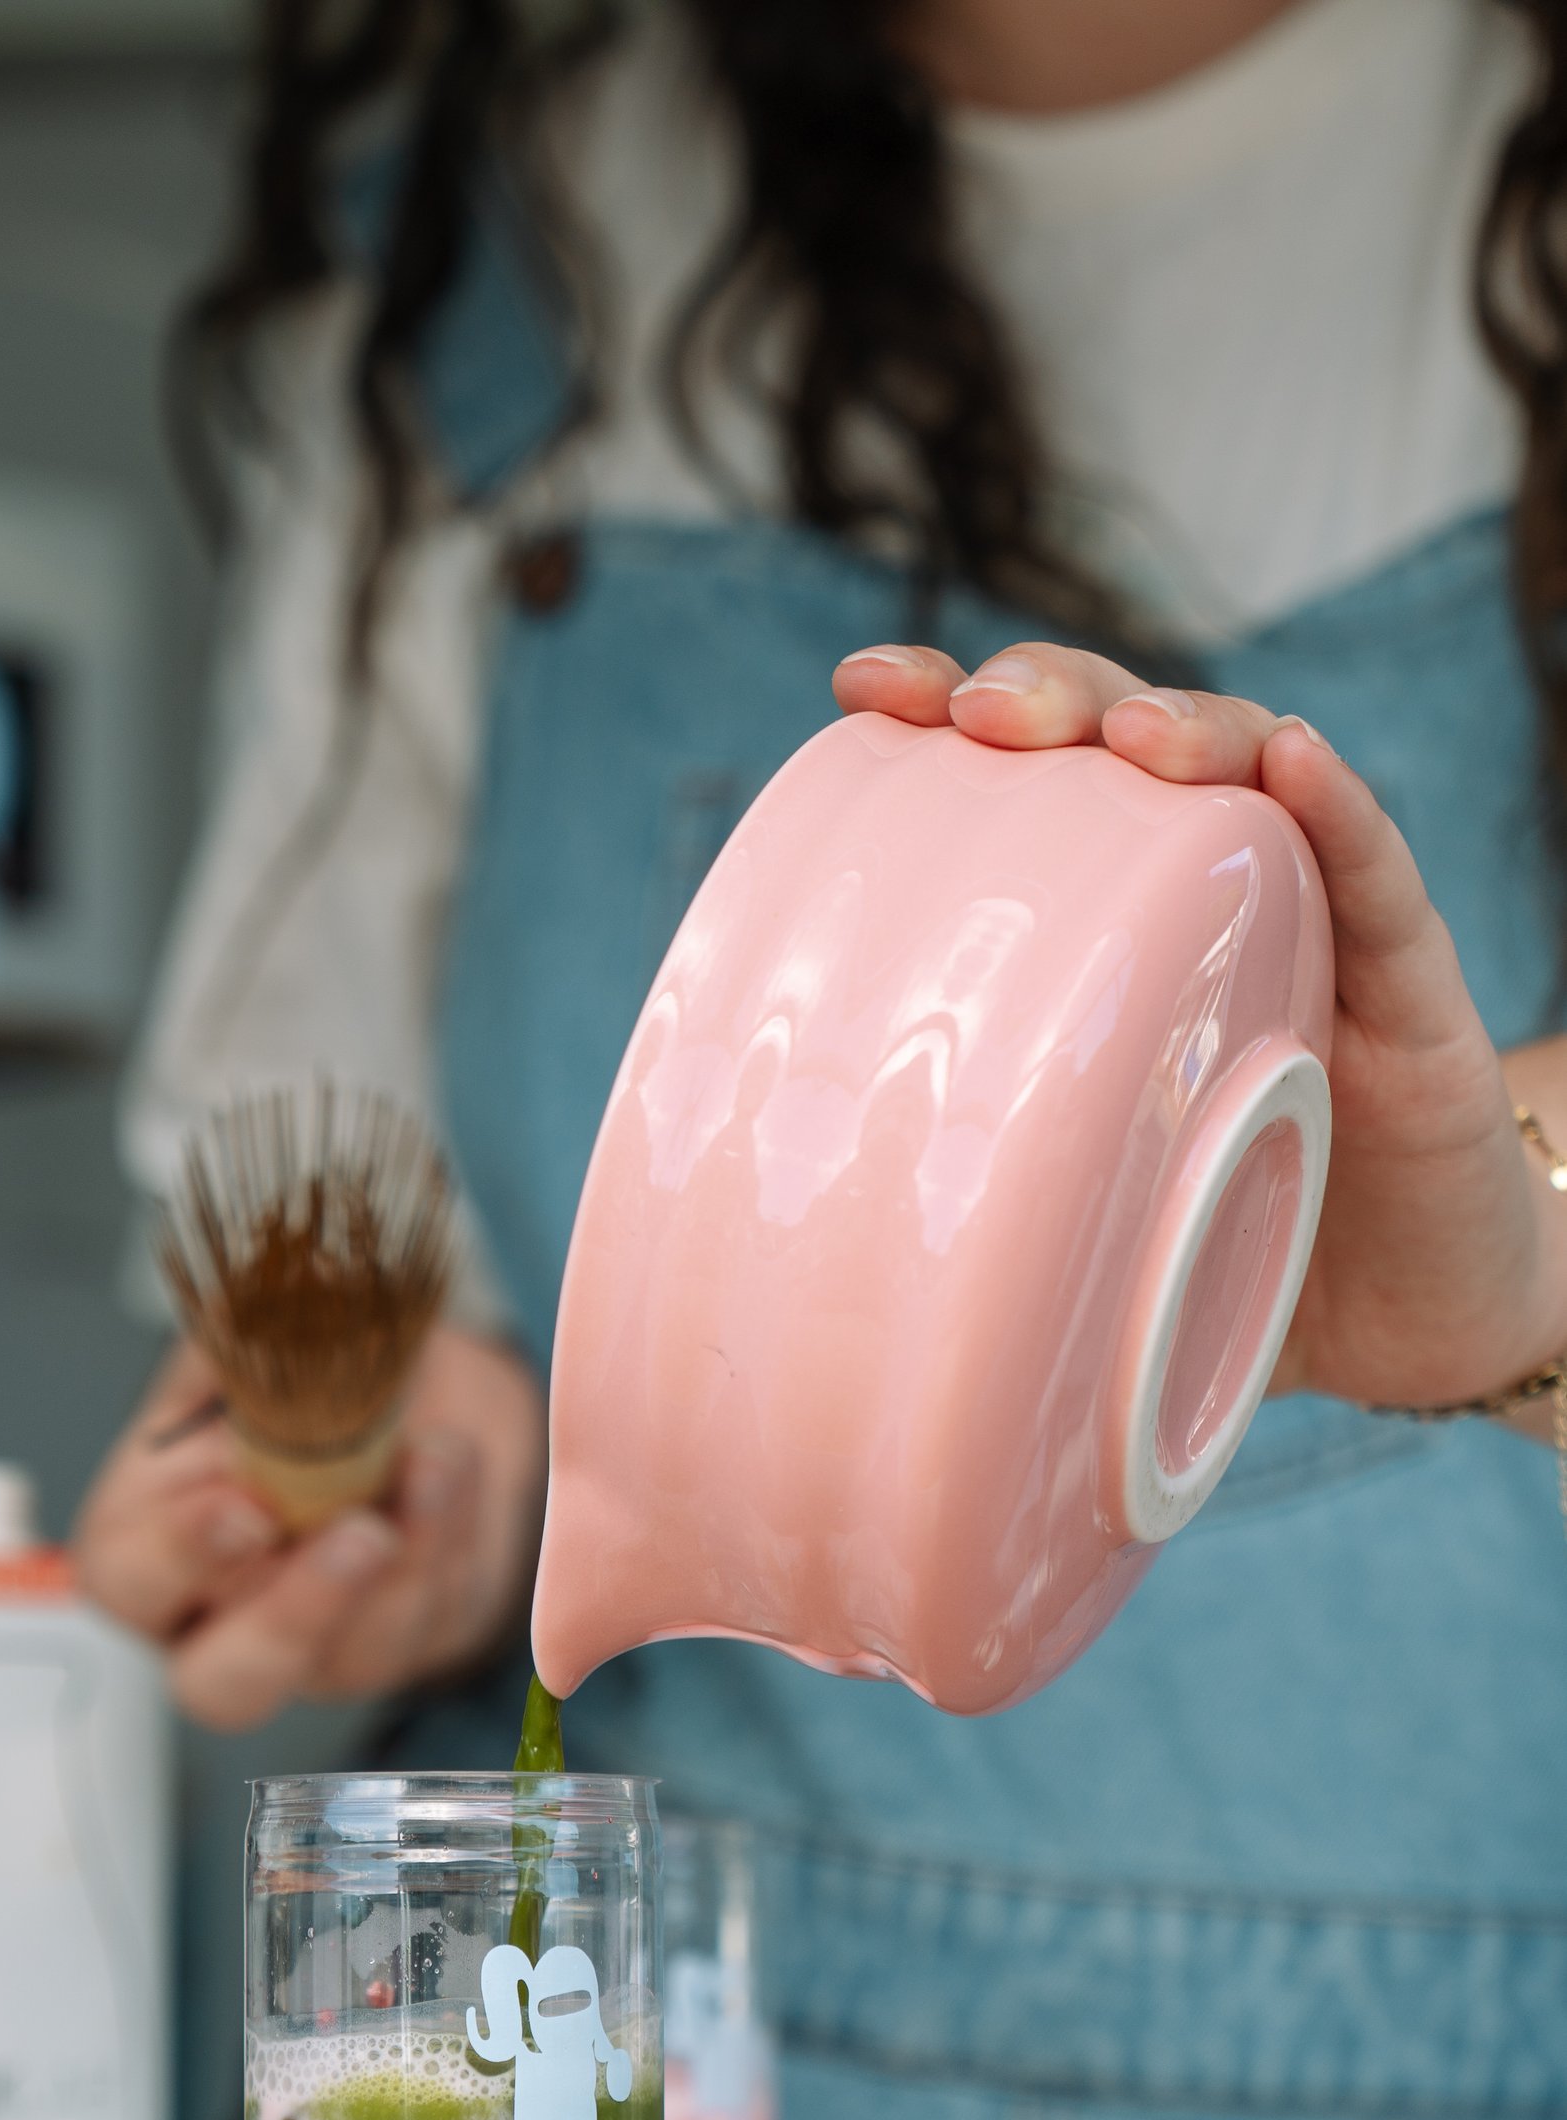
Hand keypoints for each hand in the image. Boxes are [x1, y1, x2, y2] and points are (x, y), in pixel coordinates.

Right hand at [73, 1320, 546, 1732]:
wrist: (409, 1380)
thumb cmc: (299, 1372)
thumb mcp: (253, 1337)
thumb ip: (234, 1347)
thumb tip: (242, 1336)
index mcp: (147, 1549)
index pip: (130, 1585)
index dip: (179, 1559)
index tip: (243, 1509)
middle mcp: (223, 1622)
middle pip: (225, 1685)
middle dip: (292, 1618)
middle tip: (358, 1537)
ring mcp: (323, 1648)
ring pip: (353, 1660)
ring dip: (405, 1565)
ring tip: (434, 1463)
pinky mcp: (413, 1640)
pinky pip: (433, 1620)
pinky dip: (451, 1540)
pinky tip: (453, 1469)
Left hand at [833, 640, 1566, 1413]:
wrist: (1410, 1322)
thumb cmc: (1229, 1254)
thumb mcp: (1073, 1230)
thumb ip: (976, 1232)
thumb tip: (810, 1317)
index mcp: (1110, 939)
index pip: (1032, 786)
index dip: (950, 716)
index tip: (865, 691)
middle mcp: (1210, 902)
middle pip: (1126, 745)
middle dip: (1051, 695)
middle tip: (978, 715)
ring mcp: (1316, 929)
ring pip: (1254, 777)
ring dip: (1186, 727)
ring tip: (1123, 732)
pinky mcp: (1415, 996)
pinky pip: (1380, 884)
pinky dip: (1342, 814)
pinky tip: (1295, 763)